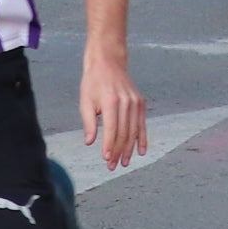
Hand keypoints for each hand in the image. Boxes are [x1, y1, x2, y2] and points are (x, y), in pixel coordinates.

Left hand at [80, 48, 146, 167]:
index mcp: (111, 101)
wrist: (108, 63)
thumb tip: (90, 142)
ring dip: (129, 149)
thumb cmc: (93, 83)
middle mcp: (125, 102)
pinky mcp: (140, 103)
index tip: (106, 158)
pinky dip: (142, 139)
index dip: (109, 145)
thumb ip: (89, 122)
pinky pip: (142, 124)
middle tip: (112, 166)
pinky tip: (141, 151)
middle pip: (124, 133)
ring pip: (133, 131)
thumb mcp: (85, 101)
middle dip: (118, 151)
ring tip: (124, 163)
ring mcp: (135, 102)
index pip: (112, 129)